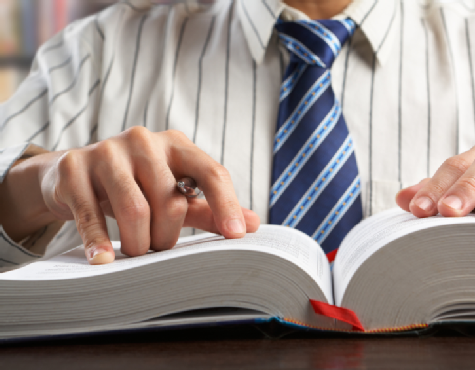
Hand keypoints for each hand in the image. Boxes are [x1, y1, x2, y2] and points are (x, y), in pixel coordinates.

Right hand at [23, 127, 257, 263]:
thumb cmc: (136, 184)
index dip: (226, 204)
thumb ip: (209, 207)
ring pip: (135, 209)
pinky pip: (91, 214)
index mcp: (176, 144)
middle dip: (167, 236)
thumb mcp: (174, 192)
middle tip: (159, 249)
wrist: (74, 171)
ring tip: (137, 252)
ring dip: (139, 242)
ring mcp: (107, 152)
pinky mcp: (75, 168)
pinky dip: (99, 242)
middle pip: (170, 200)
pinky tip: (103, 261)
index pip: (211, 172)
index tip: (237, 235)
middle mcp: (144, 141)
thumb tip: (253, 224)